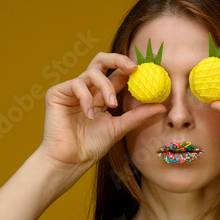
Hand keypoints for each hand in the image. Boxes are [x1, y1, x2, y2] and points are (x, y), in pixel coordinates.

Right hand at [38, 52, 165, 171]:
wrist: (71, 160)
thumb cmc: (92, 146)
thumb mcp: (120, 127)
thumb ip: (138, 115)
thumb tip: (162, 106)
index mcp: (102, 95)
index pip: (118, 75)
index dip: (132, 70)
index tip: (148, 71)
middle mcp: (88, 88)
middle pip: (102, 60)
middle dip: (118, 59)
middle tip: (133, 68)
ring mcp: (72, 90)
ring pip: (92, 72)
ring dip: (105, 87)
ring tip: (111, 104)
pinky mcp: (57, 93)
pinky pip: (76, 84)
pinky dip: (86, 98)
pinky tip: (90, 115)